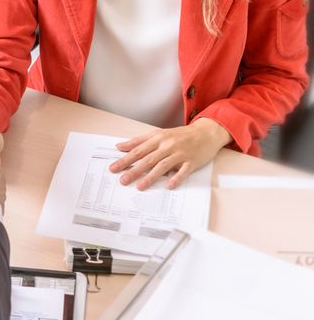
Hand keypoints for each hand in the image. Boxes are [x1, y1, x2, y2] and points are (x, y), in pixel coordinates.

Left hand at [109, 118, 230, 189]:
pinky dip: (176, 178)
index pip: (138, 150)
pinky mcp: (191, 162)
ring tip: (140, 186)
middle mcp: (167, 146)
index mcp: (157, 139)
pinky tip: (168, 186)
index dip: (125, 160)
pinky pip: (183, 171)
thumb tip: (120, 146)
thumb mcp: (158, 134)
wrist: (206, 132)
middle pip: (148, 159)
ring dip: (150, 177)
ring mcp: (180, 154)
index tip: (113, 168)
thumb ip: (138, 141)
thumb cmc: (180, 135)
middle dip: (134, 170)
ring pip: (162, 166)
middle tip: (123, 180)